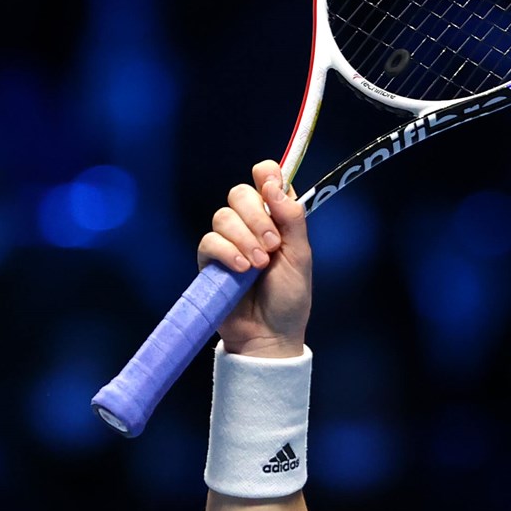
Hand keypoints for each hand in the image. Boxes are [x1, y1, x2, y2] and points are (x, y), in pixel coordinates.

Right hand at [197, 159, 311, 357]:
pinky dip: (227, 252)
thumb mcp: (300, 256)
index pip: (266, 180)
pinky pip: (209, 241)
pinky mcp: (210, 261)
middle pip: (240, 193)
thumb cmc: (288, 298)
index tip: (270, 185)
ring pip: (223, 216)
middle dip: (257, 216)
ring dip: (244, 238)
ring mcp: (229, 242)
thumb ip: (291, 219)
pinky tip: (241, 270)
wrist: (270, 335)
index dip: (266, 175)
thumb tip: (273, 184)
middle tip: (273, 244)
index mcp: (276, 219)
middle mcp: (251, 225)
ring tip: (259, 265)